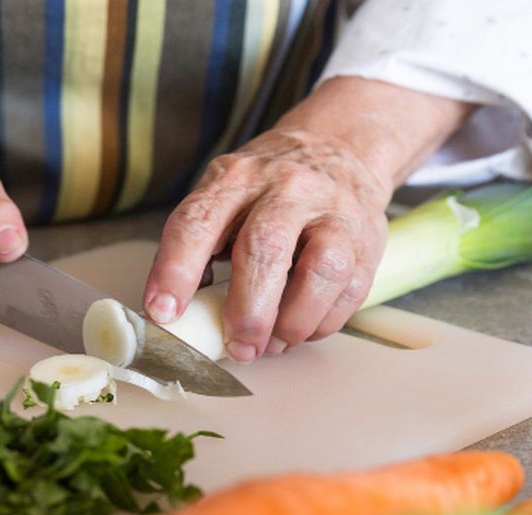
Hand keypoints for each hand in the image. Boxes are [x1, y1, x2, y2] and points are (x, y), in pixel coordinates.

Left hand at [144, 78, 473, 360]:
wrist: (341, 150)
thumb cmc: (267, 190)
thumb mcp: (224, 198)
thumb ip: (199, 247)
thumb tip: (175, 314)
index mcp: (235, 178)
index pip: (197, 222)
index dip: (175, 270)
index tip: (163, 314)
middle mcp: (287, 187)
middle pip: (264, 248)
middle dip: (247, 311)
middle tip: (238, 348)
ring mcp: (334, 211)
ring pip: (320, 272)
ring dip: (292, 322)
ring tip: (272, 345)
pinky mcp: (368, 239)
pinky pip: (348, 292)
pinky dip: (321, 323)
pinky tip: (301, 329)